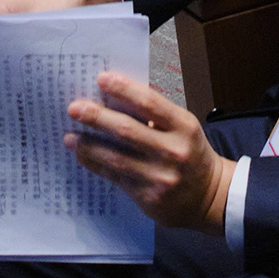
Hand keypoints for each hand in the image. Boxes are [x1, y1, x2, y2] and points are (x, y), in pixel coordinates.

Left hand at [61, 71, 230, 234]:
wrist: (209, 196)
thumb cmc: (189, 153)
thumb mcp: (183, 128)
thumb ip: (155, 115)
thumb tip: (113, 98)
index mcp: (184, 126)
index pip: (150, 103)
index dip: (124, 89)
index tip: (101, 79)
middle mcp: (173, 151)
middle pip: (128, 130)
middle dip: (97, 117)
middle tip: (74, 108)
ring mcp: (161, 177)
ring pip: (117, 158)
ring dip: (89, 146)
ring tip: (69, 136)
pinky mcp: (149, 198)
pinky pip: (116, 178)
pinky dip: (96, 165)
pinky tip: (82, 156)